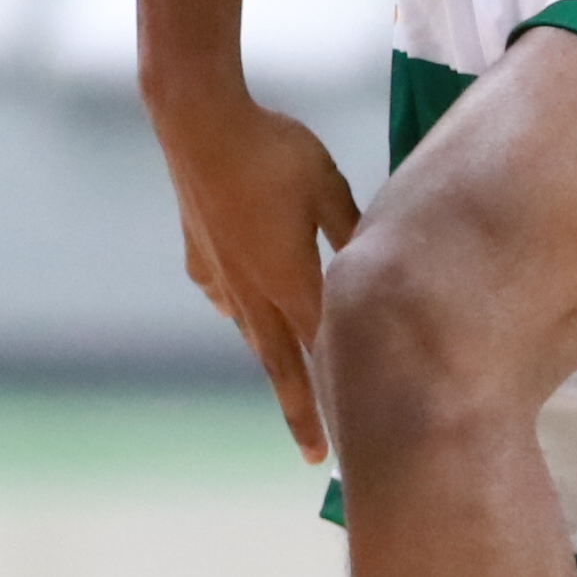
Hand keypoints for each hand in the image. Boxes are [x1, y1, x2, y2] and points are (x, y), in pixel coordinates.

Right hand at [158, 82, 361, 448]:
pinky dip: (238, 310)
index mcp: (291, 282)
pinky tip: (239, 307)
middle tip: (312, 455)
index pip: (320, 356)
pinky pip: (223, 296)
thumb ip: (354, 232)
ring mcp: (220, 275)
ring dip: (272, 361)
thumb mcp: (330, 187)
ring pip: (251, 332)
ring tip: (285, 383)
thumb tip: (380, 262)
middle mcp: (251, 291)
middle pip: (280, 364)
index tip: (345, 443)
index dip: (335, 401)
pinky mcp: (198, 254)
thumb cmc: (273, 150)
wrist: (196, 121)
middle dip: (300, 411)